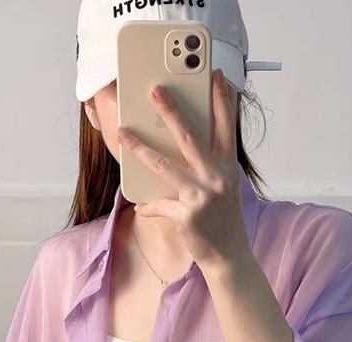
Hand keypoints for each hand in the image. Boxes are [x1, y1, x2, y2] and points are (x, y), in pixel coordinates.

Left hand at [115, 68, 251, 273]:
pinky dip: (149, 206)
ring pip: (164, 164)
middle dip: (170, 110)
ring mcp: (202, 195)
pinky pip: (159, 205)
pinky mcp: (187, 215)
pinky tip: (142, 206)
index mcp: (227, 167)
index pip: (225, 126)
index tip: (215, 76)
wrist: (229, 256)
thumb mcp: (224, 189)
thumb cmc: (223, 221)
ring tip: (122, 133)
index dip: (221, 100)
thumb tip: (179, 151)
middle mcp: (216, 177)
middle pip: (189, 136)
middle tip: (154, 90)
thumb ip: (209, 167)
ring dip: (140, 148)